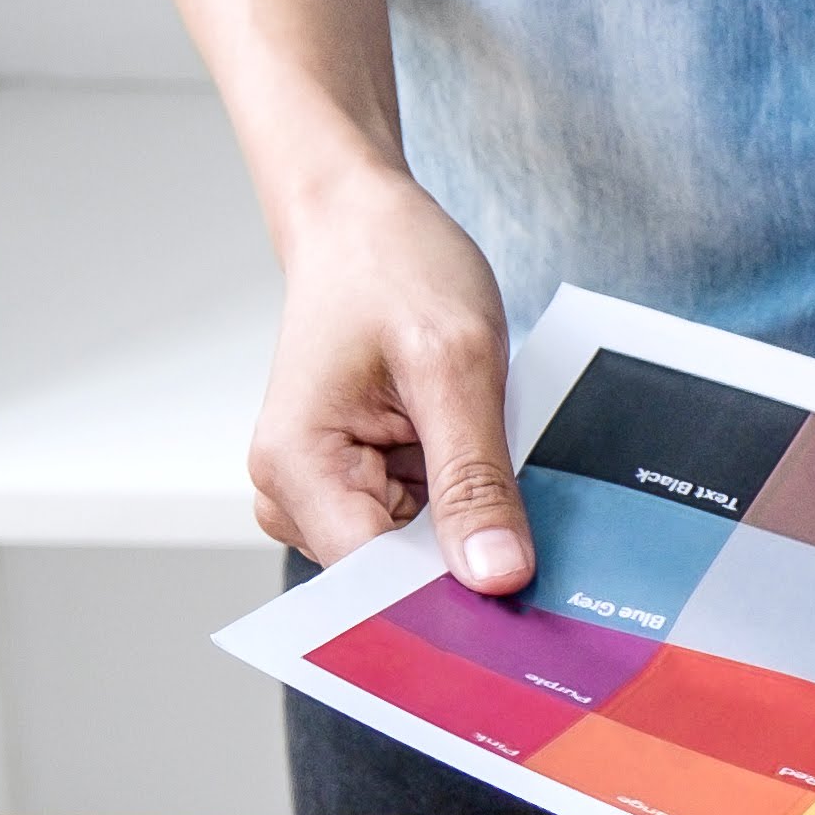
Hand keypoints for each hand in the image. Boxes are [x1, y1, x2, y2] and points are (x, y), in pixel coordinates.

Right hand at [251, 170, 533, 588]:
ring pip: (416, 554)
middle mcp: (294, 493)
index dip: (449, 593)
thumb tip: (494, 578)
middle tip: (514, 488)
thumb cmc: (393, 266)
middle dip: (463, 547)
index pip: (375, 583)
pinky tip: (468, 448)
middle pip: (395, 577)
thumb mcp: (455, 365)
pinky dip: (459, 496)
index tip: (520, 593)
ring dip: (464, 515)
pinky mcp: (354, 483)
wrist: (362, 221)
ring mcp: (321, 492)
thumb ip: (474, 480)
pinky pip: (421, 523)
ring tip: (477, 437)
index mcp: (297, 468)